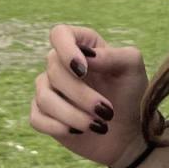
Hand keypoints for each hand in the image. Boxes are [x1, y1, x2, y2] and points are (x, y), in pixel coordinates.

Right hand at [30, 24, 149, 167]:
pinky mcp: (44, 115)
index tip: (84, 70)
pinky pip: (36, 118)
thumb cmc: (131, 95)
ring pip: (44, 97)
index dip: (66, 50)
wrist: (129, 133)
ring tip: (98, 125)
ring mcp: (49, 90)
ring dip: (72, 114)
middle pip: (54, 70)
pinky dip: (57, 127)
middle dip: (81, 94)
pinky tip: (78, 132)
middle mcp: (61, 65)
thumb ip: (113, 55)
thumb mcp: (132, 69)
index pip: (59, 34)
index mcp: (82, 46)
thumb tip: (87, 55)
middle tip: (107, 111)